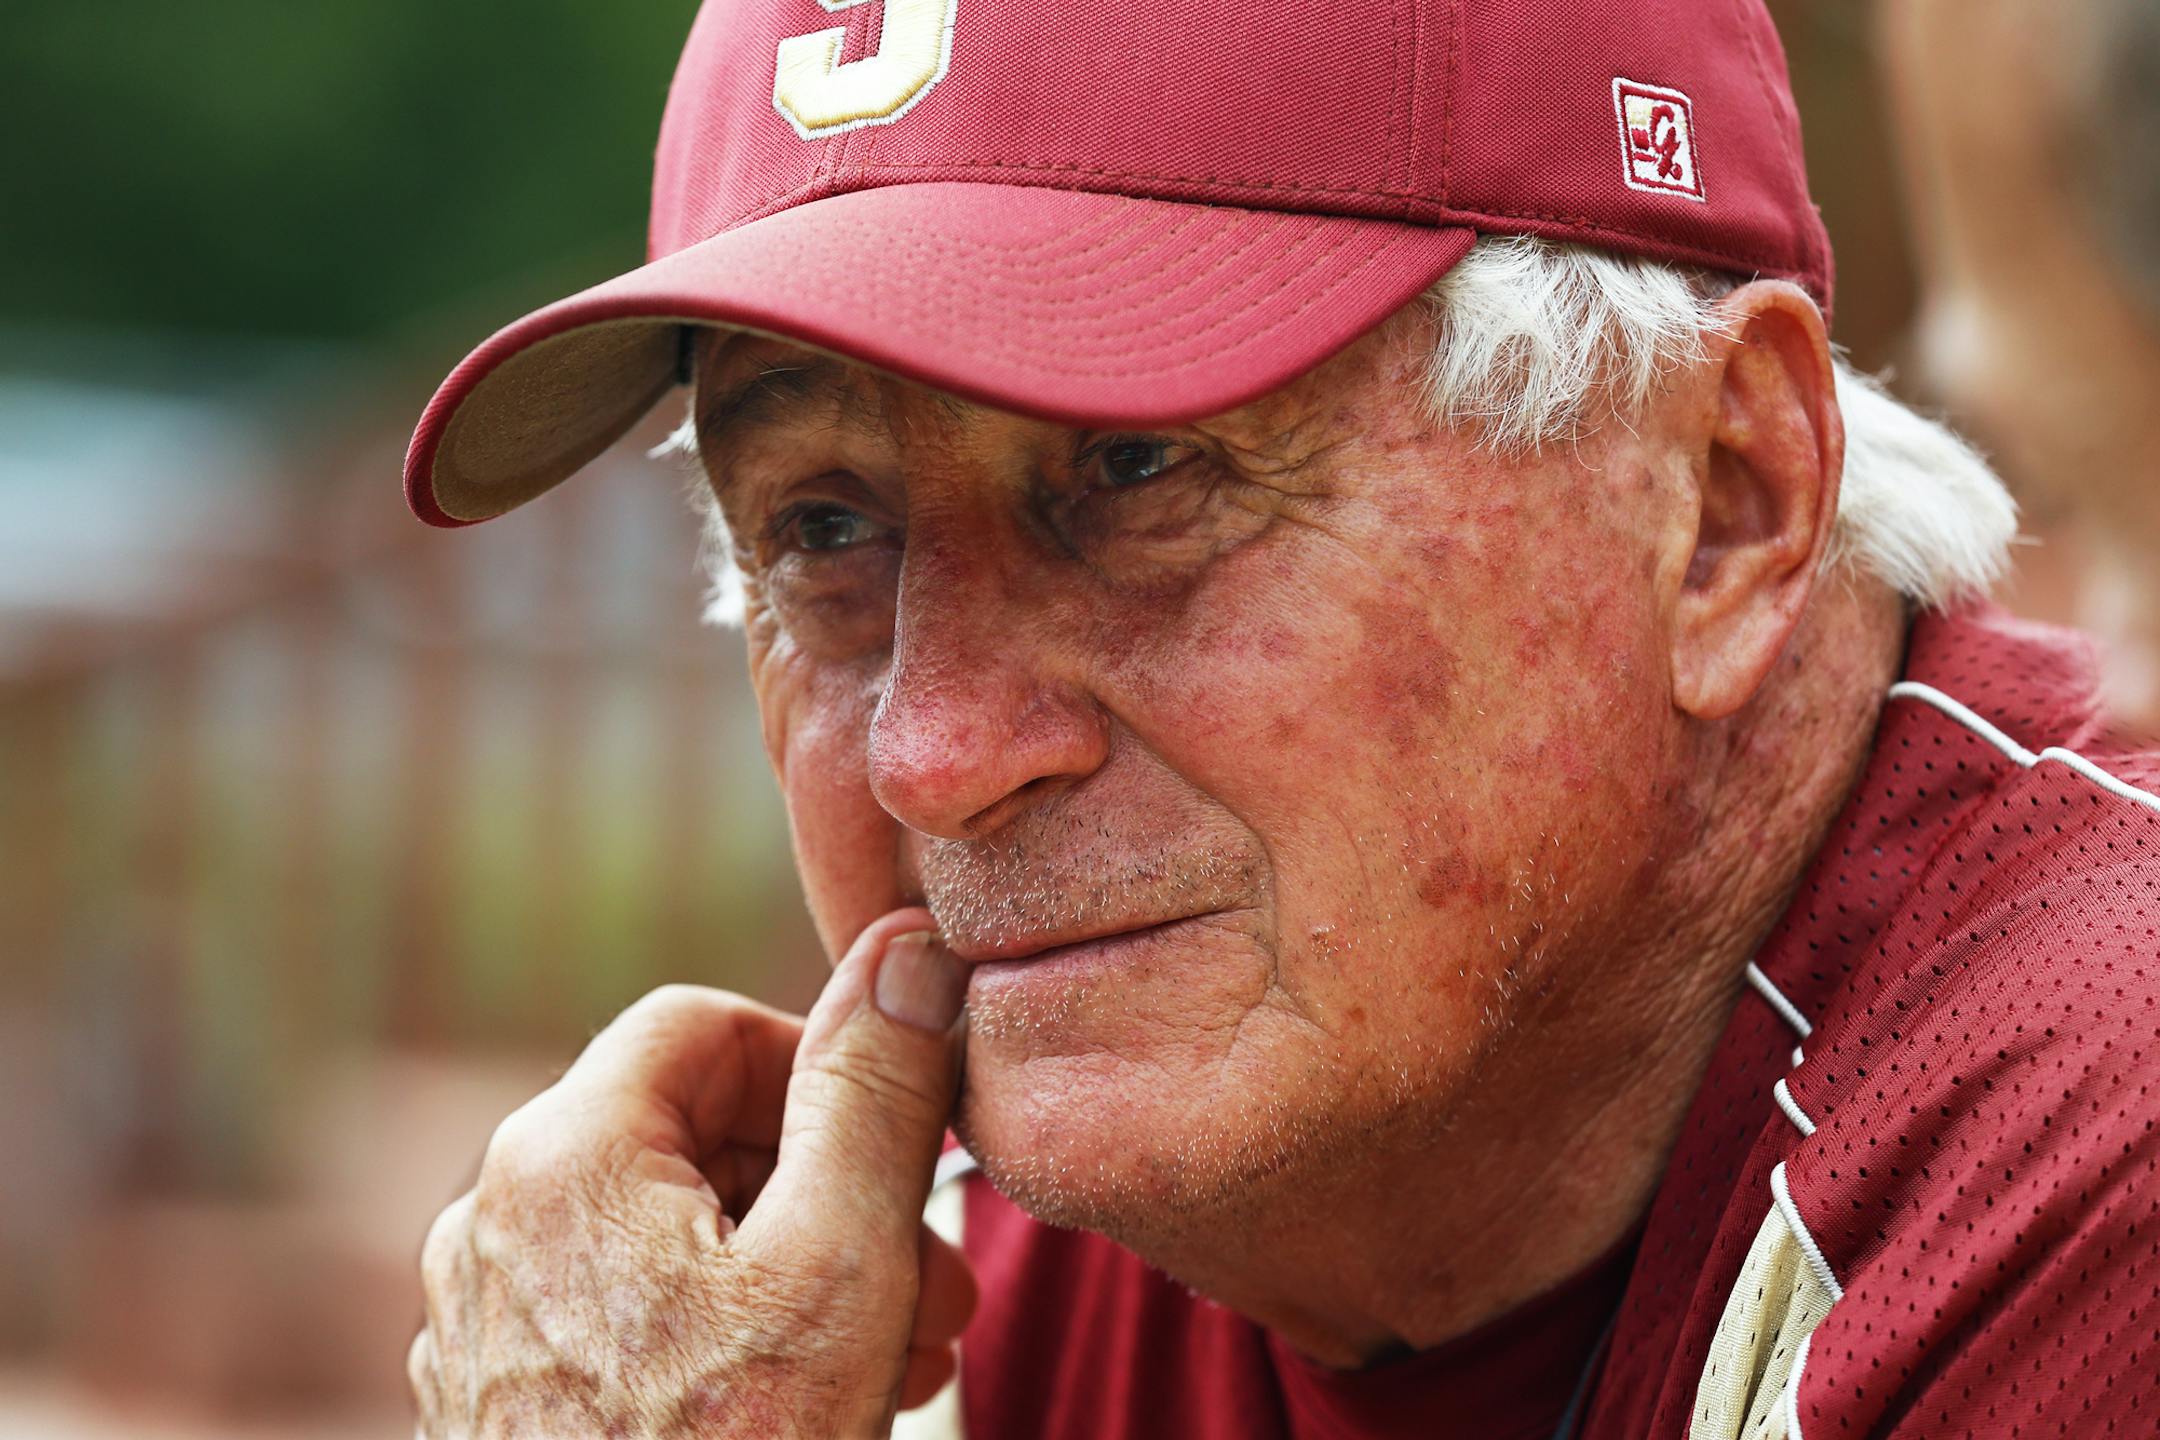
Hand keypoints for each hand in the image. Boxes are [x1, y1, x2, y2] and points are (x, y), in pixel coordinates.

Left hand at [409, 908, 975, 1437]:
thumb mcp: (838, 1263)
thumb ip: (871, 1091)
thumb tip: (907, 945)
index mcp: (560, 1156)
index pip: (700, 1024)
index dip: (816, 1063)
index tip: (896, 1144)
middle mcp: (494, 1220)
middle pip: (687, 1133)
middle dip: (828, 1190)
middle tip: (934, 1275)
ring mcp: (485, 1322)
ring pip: (666, 1233)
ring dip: (795, 1269)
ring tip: (900, 1352)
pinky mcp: (499, 1402)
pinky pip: (624, 1316)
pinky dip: (722, 1332)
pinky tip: (811, 1402)